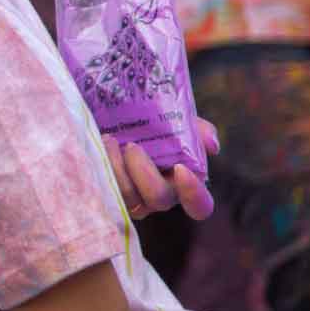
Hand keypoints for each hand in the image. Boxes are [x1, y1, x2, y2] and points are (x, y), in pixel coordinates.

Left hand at [104, 117, 219, 221]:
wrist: (98, 106)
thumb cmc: (139, 116)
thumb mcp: (169, 114)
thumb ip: (193, 126)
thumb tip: (212, 144)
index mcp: (180, 180)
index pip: (199, 205)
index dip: (194, 194)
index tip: (181, 170)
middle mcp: (157, 193)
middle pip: (159, 199)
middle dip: (145, 173)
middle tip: (132, 146)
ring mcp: (129, 198)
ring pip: (129, 198)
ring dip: (118, 168)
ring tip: (108, 138)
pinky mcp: (104, 194)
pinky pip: (105, 193)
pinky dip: (101, 169)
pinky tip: (97, 146)